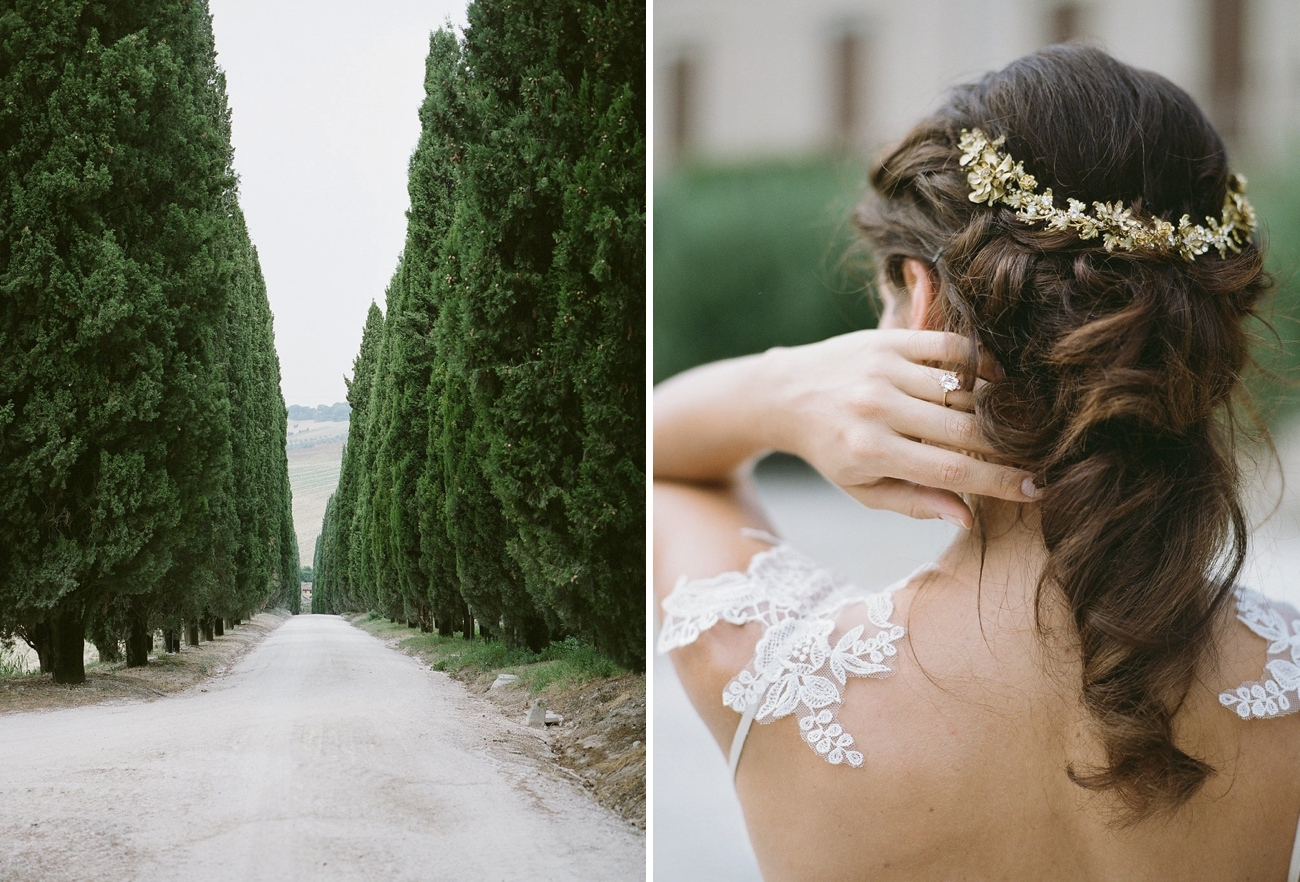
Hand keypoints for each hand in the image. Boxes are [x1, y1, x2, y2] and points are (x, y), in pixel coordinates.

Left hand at [763, 329, 1036, 527]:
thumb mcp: (863, 488)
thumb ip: (915, 502)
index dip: (1001, 481)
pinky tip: (997, 380)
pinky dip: (980, 363)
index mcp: (871, 452)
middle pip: (966, 429)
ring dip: (996, 408)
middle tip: (1038, 455)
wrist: (785, 394)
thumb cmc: (830, 450)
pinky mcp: (887, 340)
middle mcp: (877, 408)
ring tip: (1017, 423)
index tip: (1035, 488)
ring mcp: (883, 369)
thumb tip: (969, 518)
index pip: (953, 470)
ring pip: (963, 390)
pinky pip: (950, 347)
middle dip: (1008, 447)